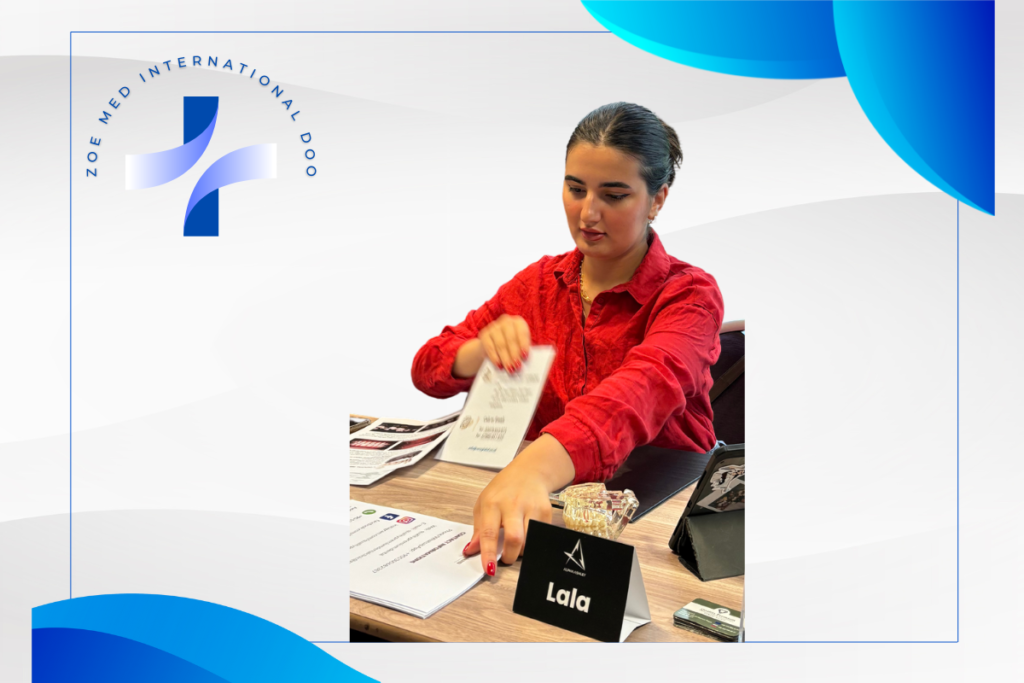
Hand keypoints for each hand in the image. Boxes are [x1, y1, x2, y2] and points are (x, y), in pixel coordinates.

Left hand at [462, 434, 575, 575]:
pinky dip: (532, 542)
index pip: (489, 533)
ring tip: (516, 545)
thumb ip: (478, 529)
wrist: (529, 472)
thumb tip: (471, 550)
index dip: (488, 553)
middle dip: (510, 556)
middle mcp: (513, 504)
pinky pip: (540, 536)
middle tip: (506, 558)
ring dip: (522, 550)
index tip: (488, 569)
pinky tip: (527, 535)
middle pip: (514, 538)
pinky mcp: (546, 511)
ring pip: (529, 540)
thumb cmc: (503, 490)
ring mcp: (532, 507)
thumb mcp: (484, 503)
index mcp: (492, 503)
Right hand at [478, 314, 530, 372]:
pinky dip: (495, 358)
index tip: (525, 356)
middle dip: (514, 354)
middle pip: (511, 339)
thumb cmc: (511, 346)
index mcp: (518, 322)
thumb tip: (526, 362)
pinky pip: (490, 347)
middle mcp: (506, 321)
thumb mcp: (519, 346)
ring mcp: (494, 327)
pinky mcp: (484, 334)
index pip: (522, 332)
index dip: (524, 345)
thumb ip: (523, 352)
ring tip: (510, 369)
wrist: (493, 345)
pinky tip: (499, 366)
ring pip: (500, 344)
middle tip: (517, 367)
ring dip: (506, 358)